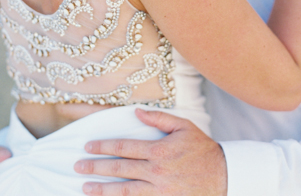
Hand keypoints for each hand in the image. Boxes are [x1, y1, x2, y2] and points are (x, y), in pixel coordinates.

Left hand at [75, 109, 226, 195]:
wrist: (222, 176)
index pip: (124, 148)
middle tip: (77, 166)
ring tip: (85, 187)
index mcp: (160, 150)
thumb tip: (137, 112)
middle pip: (119, 169)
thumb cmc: (202, 150)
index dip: (104, 147)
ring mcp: (158, 190)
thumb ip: (160, 118)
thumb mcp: (185, 127)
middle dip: (95, 167)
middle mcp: (156, 171)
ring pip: (123, 190)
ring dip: (102, 189)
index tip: (88, 147)